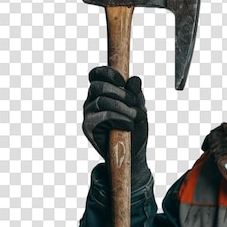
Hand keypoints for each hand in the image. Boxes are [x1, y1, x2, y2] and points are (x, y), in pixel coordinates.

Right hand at [83, 66, 149, 186]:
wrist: (132, 152)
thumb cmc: (134, 128)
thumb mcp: (138, 108)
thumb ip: (136, 94)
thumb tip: (134, 79)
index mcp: (101, 92)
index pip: (96, 74)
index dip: (108, 73)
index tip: (123, 81)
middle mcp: (91, 101)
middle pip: (98, 86)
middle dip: (120, 93)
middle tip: (136, 103)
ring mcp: (88, 114)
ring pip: (102, 101)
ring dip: (123, 107)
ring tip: (137, 116)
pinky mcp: (88, 128)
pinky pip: (104, 116)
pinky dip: (120, 118)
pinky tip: (129, 125)